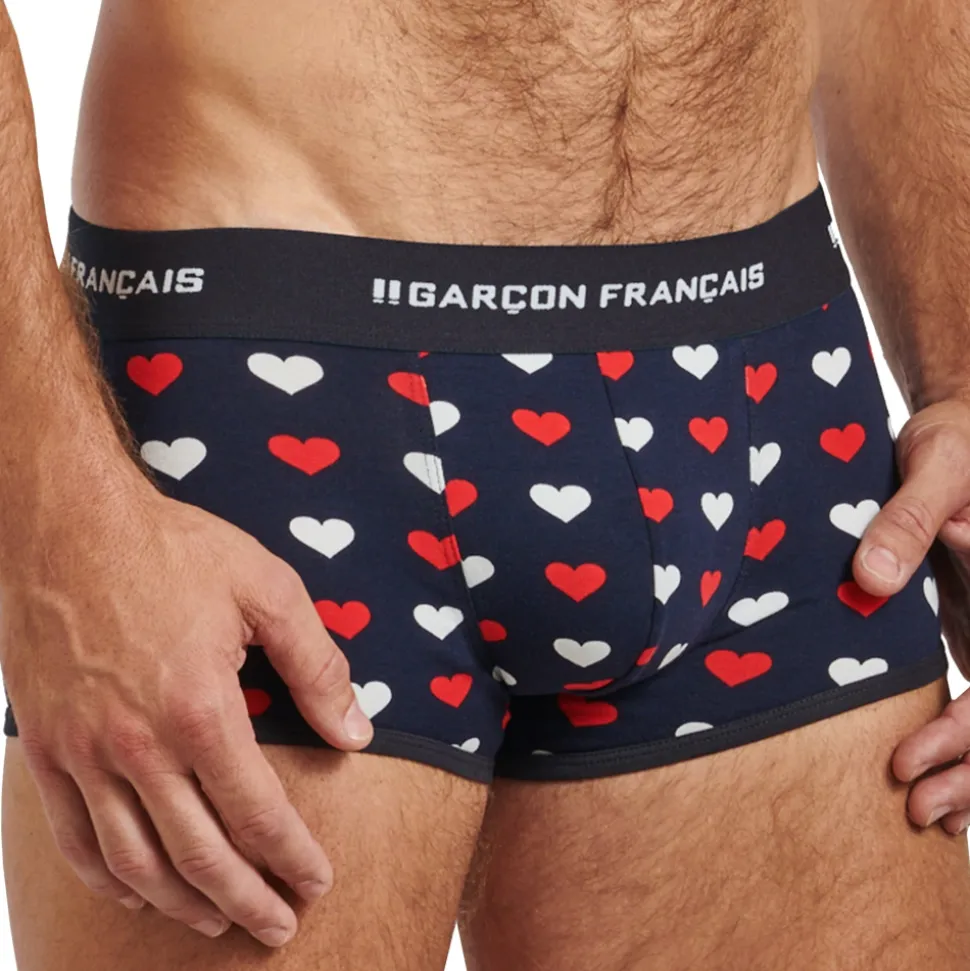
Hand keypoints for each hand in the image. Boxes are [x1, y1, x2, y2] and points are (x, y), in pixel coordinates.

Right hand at [0, 487, 371, 946]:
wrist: (67, 524)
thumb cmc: (172, 548)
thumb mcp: (266, 588)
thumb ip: (317, 664)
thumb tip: (357, 732)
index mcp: (200, 707)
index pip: (256, 811)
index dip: (291, 857)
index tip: (317, 883)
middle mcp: (138, 745)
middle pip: (199, 853)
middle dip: (246, 900)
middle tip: (279, 929)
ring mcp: (84, 752)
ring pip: (135, 860)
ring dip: (182, 902)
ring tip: (219, 923)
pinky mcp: (47, 747)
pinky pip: (73, 835)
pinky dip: (107, 877)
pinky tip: (137, 892)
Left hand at [852, 398, 969, 834]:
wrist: (961, 431)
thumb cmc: (956, 437)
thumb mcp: (936, 463)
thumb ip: (909, 519)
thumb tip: (871, 579)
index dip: (968, 733)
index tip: (906, 762)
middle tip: (916, 810)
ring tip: (926, 816)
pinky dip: (969, 745)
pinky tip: (944, 789)